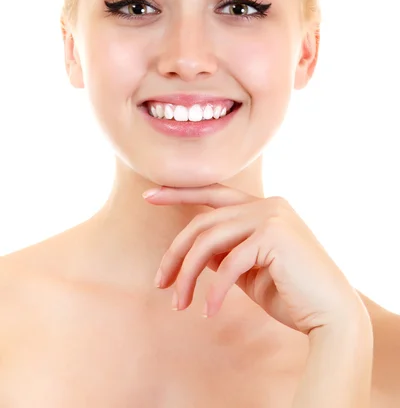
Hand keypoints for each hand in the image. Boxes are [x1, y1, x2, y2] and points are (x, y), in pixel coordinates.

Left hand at [143, 183, 367, 334]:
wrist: (331, 314)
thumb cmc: (289, 293)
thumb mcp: (247, 269)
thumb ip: (224, 251)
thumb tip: (194, 249)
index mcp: (263, 206)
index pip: (213, 192)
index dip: (179, 192)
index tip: (149, 195)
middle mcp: (268, 204)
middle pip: (204, 222)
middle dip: (175, 253)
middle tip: (160, 282)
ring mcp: (272, 216)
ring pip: (210, 241)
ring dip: (188, 274)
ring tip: (179, 303)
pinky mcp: (274, 236)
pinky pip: (229, 264)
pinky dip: (214, 291)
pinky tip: (208, 311)